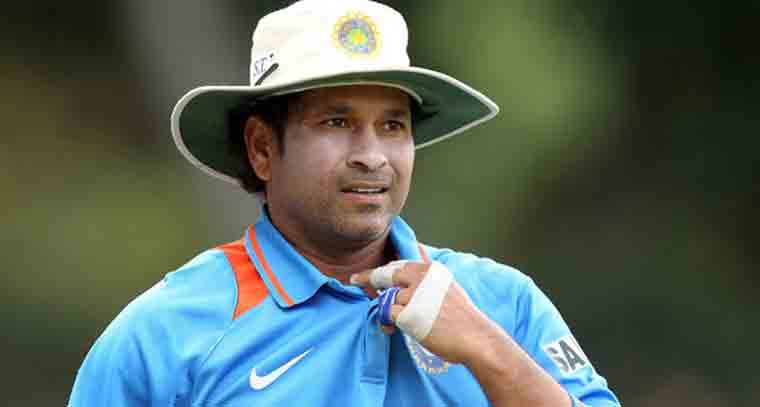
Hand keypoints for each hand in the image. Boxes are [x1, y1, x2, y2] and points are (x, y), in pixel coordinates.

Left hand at [350, 261, 501, 364]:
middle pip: (385, 274)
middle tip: (355, 280)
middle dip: (368, 278)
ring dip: (384, 309)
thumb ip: (428, 270)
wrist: (475, 338)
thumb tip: (418, 247)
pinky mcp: (408, 314)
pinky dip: (386, 322)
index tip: (369, 274)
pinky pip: (386, 314)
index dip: (383, 270)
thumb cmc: (462, 317)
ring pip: (385, 297)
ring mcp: (414, 295)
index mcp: (430, 270)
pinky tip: (391, 329)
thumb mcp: (446, 285)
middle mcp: (422, 278)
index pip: (399, 265)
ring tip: (389, 322)